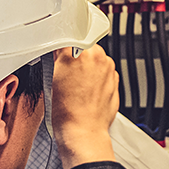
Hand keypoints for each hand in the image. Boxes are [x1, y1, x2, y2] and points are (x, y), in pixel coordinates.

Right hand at [50, 45, 117, 168]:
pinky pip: (103, 74)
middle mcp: (100, 57)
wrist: (83, 132)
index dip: (62, 45)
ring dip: (87, 68)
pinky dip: (96, 79)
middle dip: (76, 56)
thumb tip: (60, 48)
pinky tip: (85, 92)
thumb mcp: (52, 77)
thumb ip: (59, 56)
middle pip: (85, 47)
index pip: (70, 36)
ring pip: (95, 60)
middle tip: (66, 73)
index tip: (58, 53)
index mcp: (83, 51)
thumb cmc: (67, 111)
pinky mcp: (115, 81)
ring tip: (76, 86)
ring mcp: (109, 69)